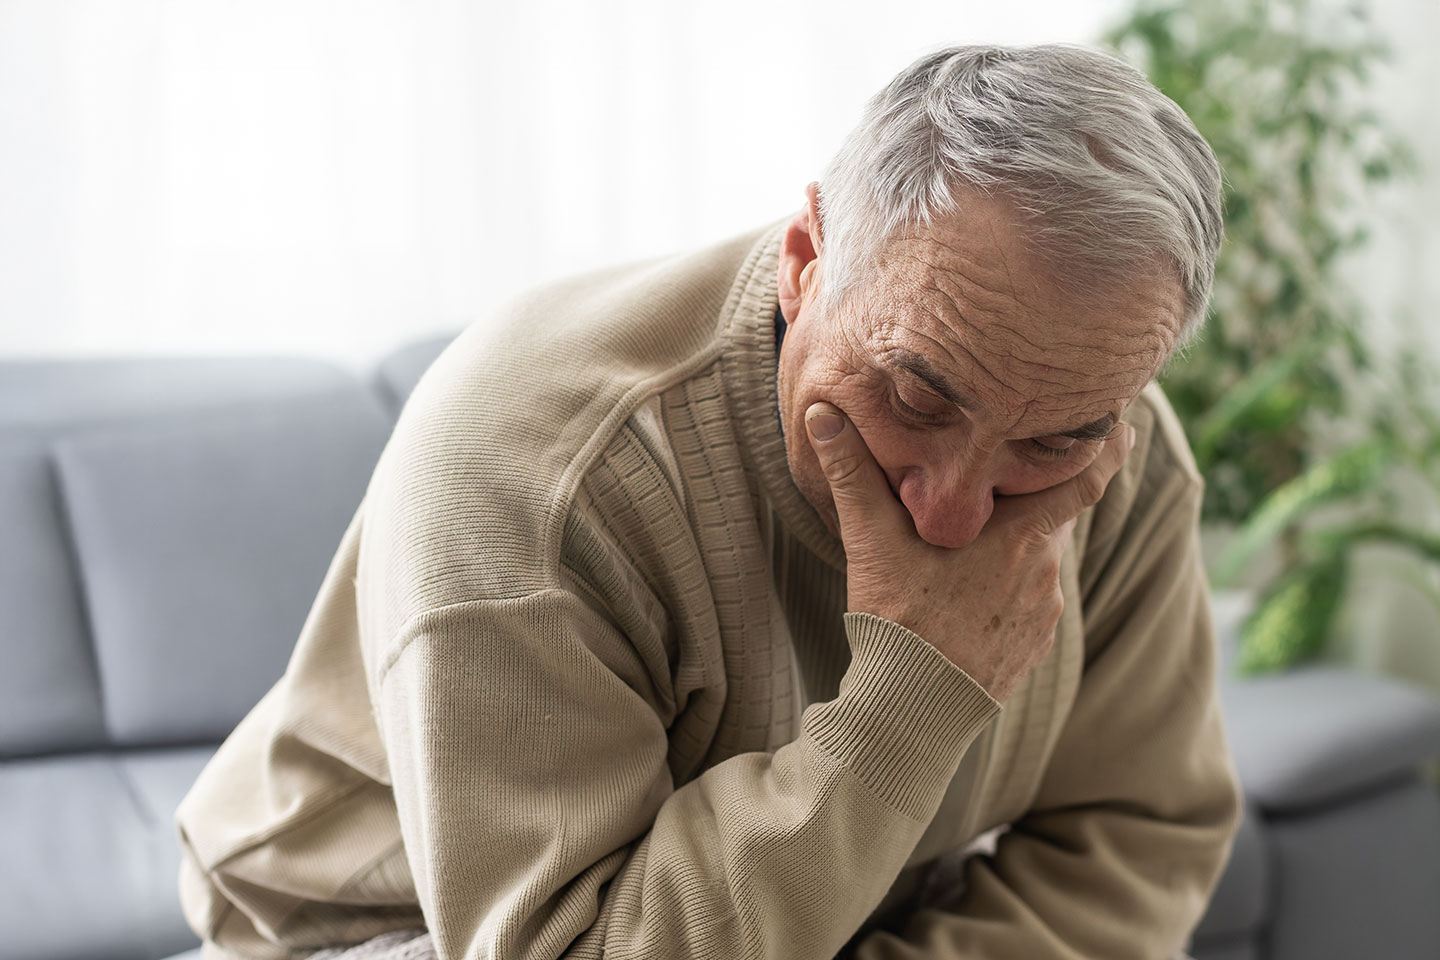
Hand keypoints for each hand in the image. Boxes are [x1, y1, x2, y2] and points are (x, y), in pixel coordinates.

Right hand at [804, 402, 1134, 701]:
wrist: (911, 709)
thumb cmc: (898, 620)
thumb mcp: (871, 540)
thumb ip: (852, 473)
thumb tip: (822, 414)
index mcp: (1020, 536)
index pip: (1084, 479)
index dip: (1107, 447)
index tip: (1125, 420)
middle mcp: (1044, 571)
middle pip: (1053, 514)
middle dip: (1035, 493)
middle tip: (1012, 471)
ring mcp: (1043, 612)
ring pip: (1040, 556)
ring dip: (1017, 541)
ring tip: (977, 536)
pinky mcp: (1033, 643)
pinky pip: (1031, 596)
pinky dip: (1010, 582)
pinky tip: (970, 588)